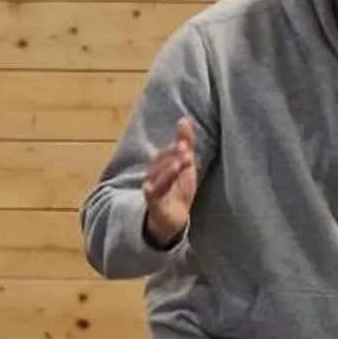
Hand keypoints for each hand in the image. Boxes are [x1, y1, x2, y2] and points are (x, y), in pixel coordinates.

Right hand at [140, 118, 200, 248]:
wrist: (173, 219)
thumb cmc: (177, 189)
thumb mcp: (185, 165)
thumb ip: (184, 143)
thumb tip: (183, 119)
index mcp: (160, 164)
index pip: (166, 152)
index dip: (175, 146)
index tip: (185, 142)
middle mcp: (152, 174)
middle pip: (159, 162)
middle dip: (172, 154)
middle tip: (185, 148)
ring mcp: (152, 188)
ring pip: (157, 176)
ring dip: (169, 168)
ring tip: (182, 161)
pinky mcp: (153, 203)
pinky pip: (154, 191)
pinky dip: (161, 184)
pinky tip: (170, 176)